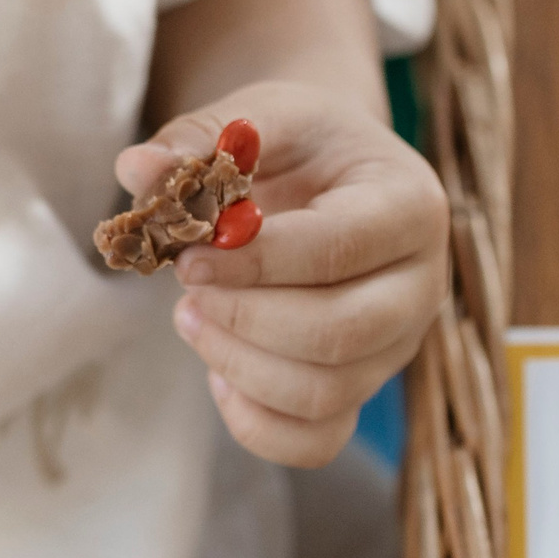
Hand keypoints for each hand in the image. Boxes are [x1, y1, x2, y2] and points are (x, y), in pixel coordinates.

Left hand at [116, 78, 446, 465]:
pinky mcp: (363, 387)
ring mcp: (396, 346)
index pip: (338, 249)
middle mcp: (420, 284)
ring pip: (324, 392)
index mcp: (409, 204)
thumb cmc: (297, 144)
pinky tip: (217, 372)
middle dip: (243, 318)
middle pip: (339, 333)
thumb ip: (198, 139)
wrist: (328, 173)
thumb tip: (138, 169)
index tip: (187, 257)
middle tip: (185, 289)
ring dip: (238, 363)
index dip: (254, 261)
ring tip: (189, 316)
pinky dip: (255, 422)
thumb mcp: (257, 117)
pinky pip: (317, 440)